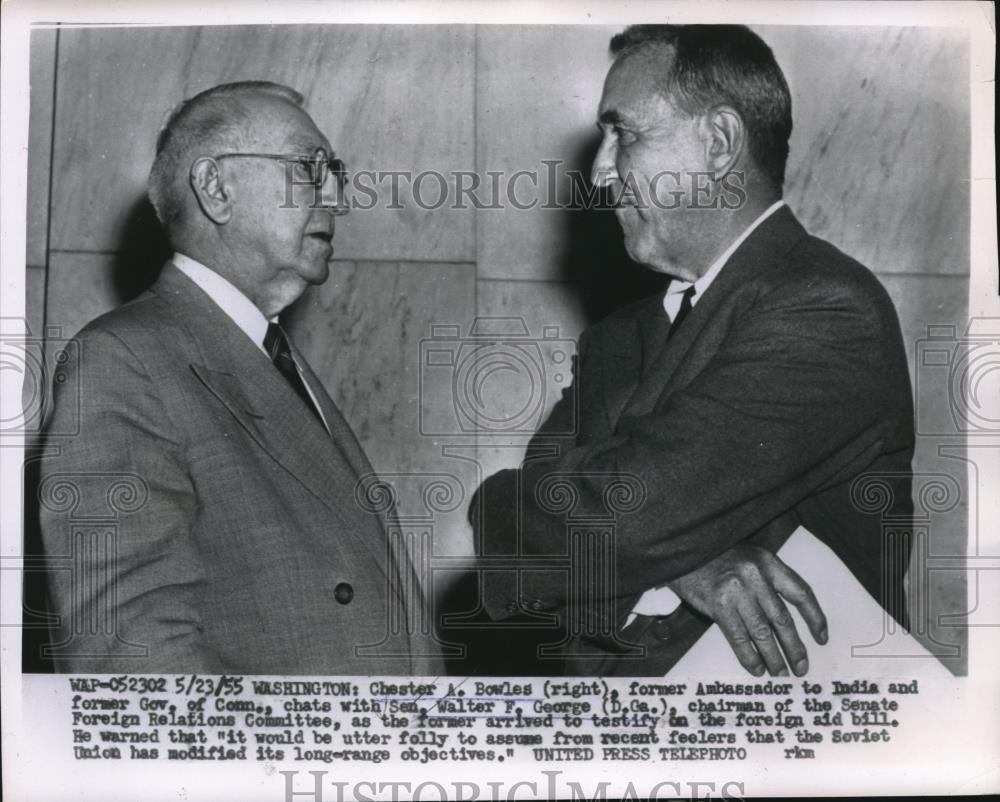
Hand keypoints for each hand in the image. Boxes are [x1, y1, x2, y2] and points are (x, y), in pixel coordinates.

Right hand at [668, 543, 827, 676]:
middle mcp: (755, 576)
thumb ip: (767, 583)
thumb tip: (786, 623)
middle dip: (795, 647)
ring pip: (762, 632)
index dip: (814, 617)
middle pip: (782, 618)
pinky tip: (756, 668)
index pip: (801, 593)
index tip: (821, 638)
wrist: (684, 553)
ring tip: (780, 674)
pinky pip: (738, 637)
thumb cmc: (717, 558)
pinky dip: (749, 657)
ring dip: (774, 657)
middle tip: (801, 668)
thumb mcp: (749, 560)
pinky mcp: (717, 604)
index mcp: (768, 562)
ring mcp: (736, 590)